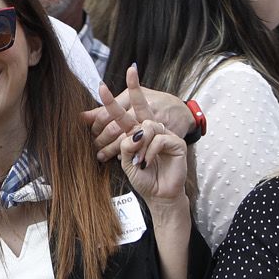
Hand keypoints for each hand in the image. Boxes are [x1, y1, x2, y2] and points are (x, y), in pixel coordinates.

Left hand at [98, 68, 189, 207]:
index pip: (126, 111)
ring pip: (146, 126)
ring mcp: (165, 134)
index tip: (102, 84)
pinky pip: (158, 139)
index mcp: (137, 132)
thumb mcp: (125, 160)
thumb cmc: (143, 177)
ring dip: (139, 144)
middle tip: (103, 89)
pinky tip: (148, 161)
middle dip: (124, 96)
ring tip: (138, 160)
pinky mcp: (176, 142)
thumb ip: (120, 143)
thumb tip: (123, 131)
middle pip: (138, 107)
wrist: (159, 195)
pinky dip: (149, 151)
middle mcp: (151, 129)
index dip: (116, 98)